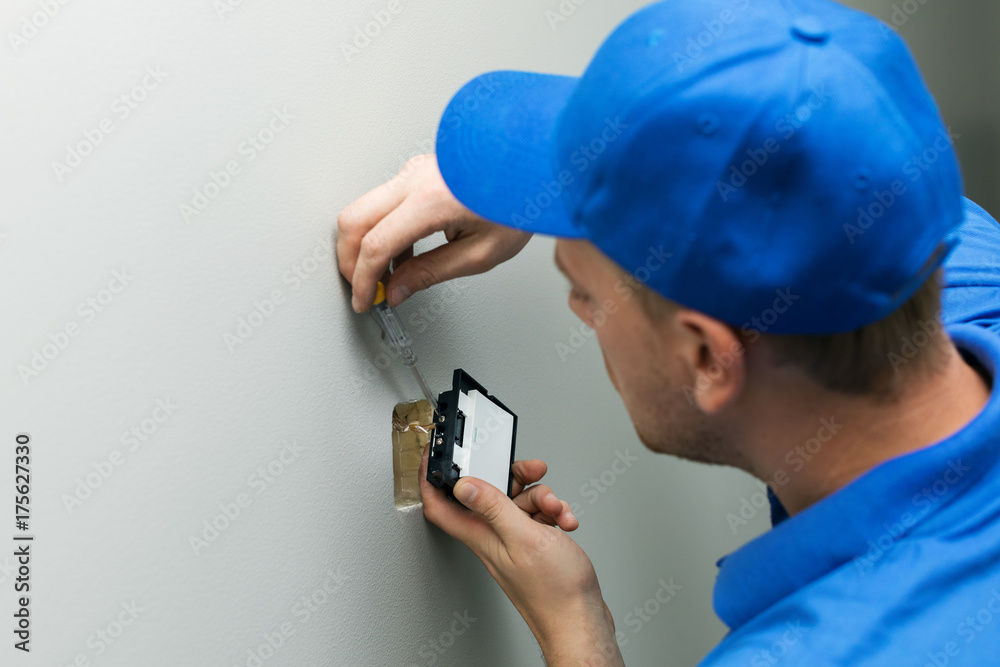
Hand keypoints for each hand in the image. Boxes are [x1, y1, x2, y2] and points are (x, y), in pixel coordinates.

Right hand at [337, 153, 531, 311]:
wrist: (535, 164)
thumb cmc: (519, 199)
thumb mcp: (481, 252)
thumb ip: (432, 273)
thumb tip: (397, 289)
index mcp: (432, 199)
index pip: (376, 244)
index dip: (363, 279)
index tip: (364, 300)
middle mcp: (415, 178)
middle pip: (353, 221)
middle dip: (349, 261)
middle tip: (363, 289)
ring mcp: (412, 171)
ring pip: (362, 209)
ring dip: (364, 246)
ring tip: (386, 277)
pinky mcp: (416, 172)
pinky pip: (382, 203)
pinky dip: (380, 230)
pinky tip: (400, 256)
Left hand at [418, 445, 623, 665]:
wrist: (580, 621)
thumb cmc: (554, 592)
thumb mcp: (523, 537)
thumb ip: (493, 508)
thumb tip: (463, 485)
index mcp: (482, 536)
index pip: (441, 506)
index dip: (432, 480)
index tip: (436, 457)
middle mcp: (493, 538)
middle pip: (490, 493)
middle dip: (513, 478)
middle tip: (531, 472)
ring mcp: (514, 542)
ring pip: (519, 502)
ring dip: (543, 498)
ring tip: (556, 510)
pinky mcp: (534, 546)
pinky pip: (538, 517)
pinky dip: (554, 514)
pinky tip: (564, 523)